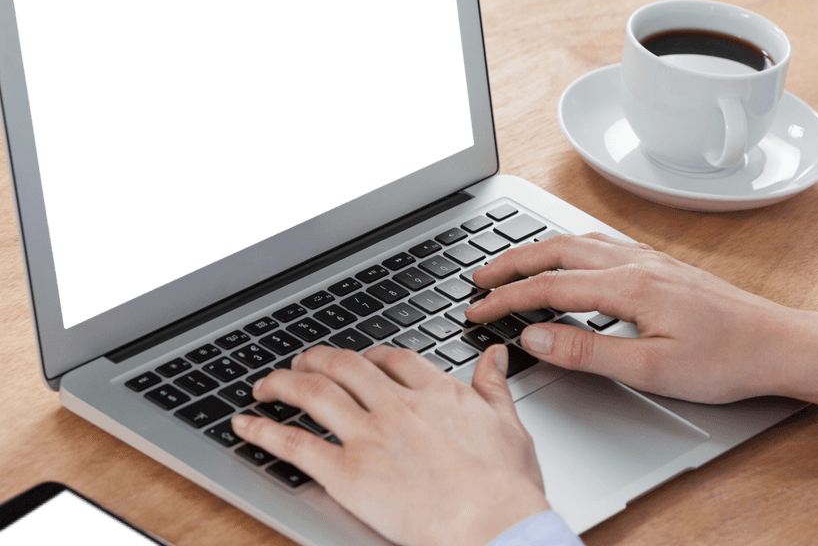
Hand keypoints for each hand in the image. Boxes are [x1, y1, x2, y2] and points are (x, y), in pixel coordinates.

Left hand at [231, 344, 548, 545]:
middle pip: (344, 366)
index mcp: (435, 393)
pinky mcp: (346, 472)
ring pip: (313, 392)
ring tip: (266, 384)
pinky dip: (264, 430)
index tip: (359, 361)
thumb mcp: (509, 424)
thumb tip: (494, 357)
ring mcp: (368, 436)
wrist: (491, 524)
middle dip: (317, 359)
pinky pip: (294, 443)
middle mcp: (396, 406)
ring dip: (283, 382)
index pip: (392, 360)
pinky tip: (246, 424)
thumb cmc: (505, 486)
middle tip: (302, 361)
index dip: (369, 356)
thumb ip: (494, 385)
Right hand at [468, 233, 817, 417]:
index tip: (476, 311)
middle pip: (557, 251)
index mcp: (629, 286)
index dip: (505, 299)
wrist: (779, 342)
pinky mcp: (663, 266)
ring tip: (512, 266)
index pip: (548, 287)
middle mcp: (636, 263)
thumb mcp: (651, 369)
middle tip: (479, 280)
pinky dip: (570, 248)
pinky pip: (602, 244)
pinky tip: (571, 260)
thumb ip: (588, 352)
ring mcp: (651, 260)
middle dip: (511, 262)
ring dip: (539, 251)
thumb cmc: (727, 359)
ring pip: (579, 242)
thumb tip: (535, 339)